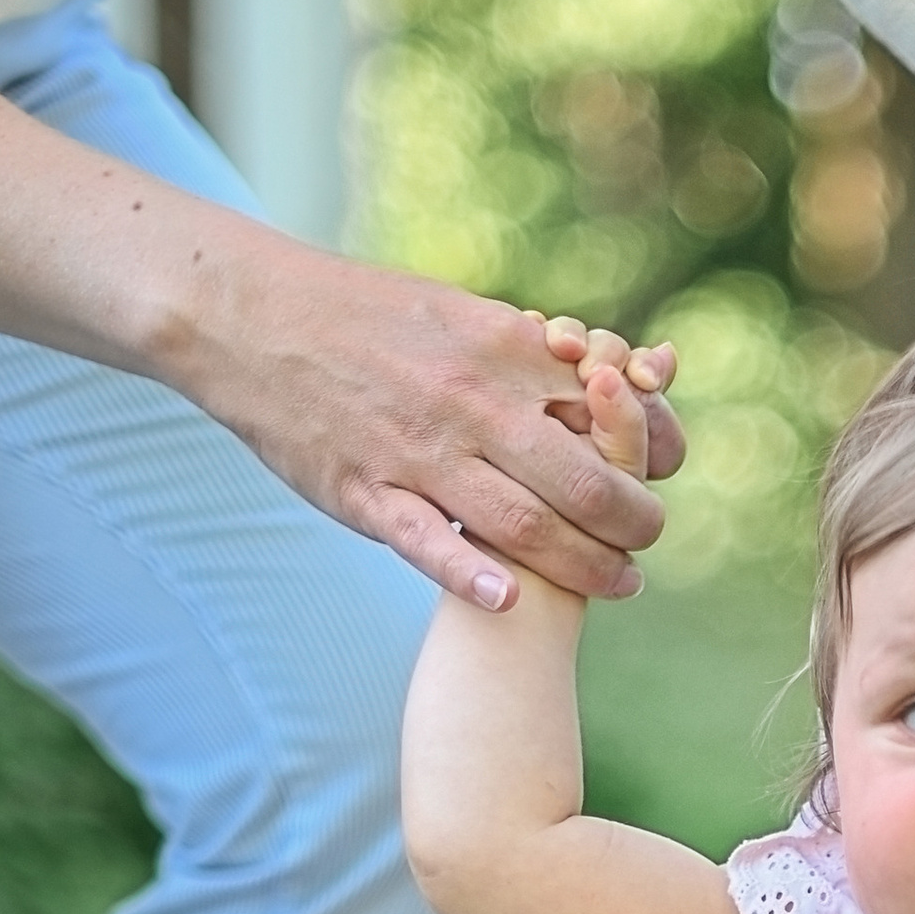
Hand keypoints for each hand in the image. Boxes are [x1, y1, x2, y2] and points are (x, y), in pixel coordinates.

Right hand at [181, 236, 686, 613]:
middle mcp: (473, 402)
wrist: (251, 313)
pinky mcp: (366, 491)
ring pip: (526, 525)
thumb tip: (607, 371)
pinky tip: (510, 602)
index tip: (663, 469)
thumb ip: (528, 351)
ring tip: (618, 585)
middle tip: (645, 543)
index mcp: (503, 350)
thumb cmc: (363, 315)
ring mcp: (418, 452)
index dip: (652, 443)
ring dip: (584, 567)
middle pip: (585, 480)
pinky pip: (427, 542)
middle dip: (633, 523)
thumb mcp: (458, 312)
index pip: (609, 406)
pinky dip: (472, 575)